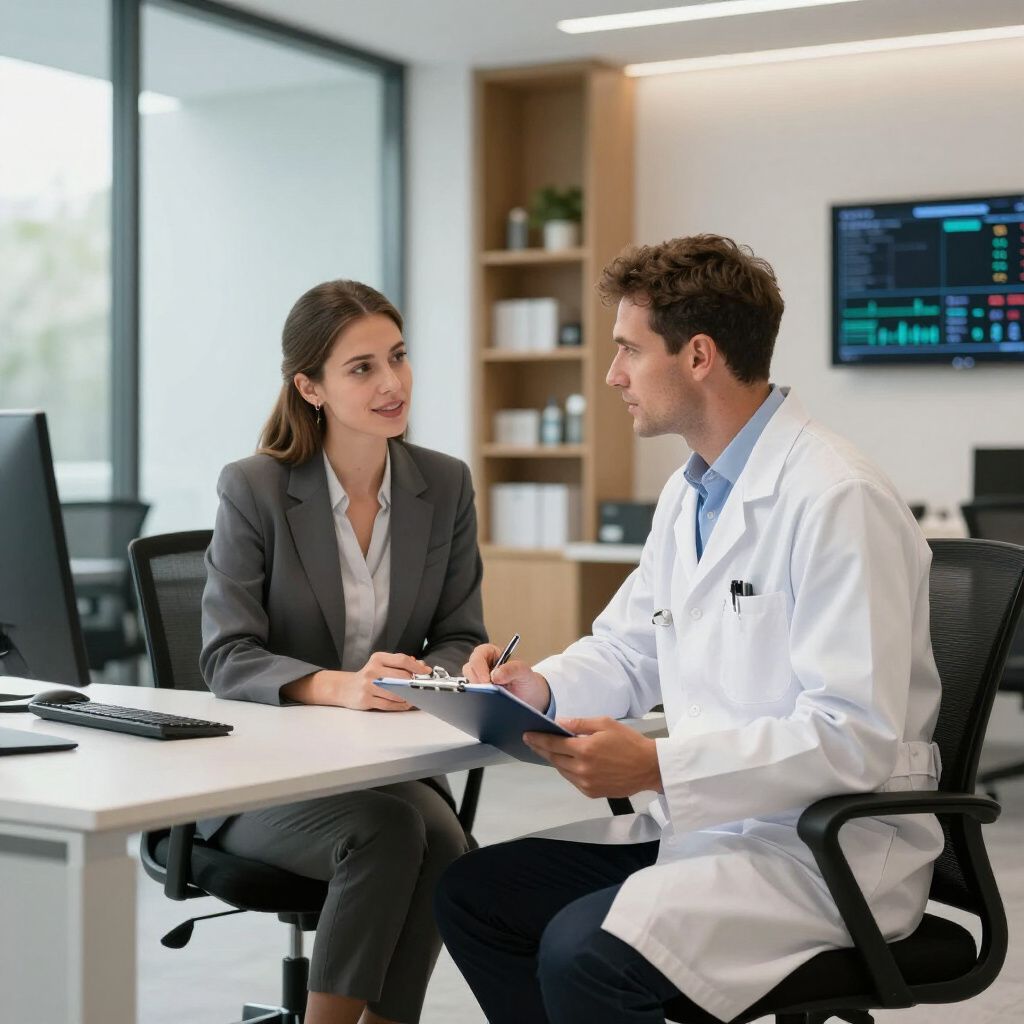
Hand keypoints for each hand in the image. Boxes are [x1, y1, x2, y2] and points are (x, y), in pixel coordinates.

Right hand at [313, 651, 428, 710]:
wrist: (345, 688)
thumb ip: (401, 664)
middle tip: (421, 687)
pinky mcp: (366, 699)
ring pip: (396, 693)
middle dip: (414, 683)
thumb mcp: (382, 665)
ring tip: (414, 697)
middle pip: (401, 677)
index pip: (402, 660)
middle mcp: (372, 671)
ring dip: (408, 696)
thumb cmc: (369, 676)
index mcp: (378, 659)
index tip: (426, 672)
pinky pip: (388, 704)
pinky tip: (405, 704)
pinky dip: (400, 705)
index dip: (417, 667)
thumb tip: (422, 666)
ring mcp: (368, 686)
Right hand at [463, 642, 550, 711]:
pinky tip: (486, 704)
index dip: (479, 666)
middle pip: (470, 669)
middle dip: (476, 680)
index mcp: (492, 654)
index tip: (487, 680)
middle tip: (486, 691)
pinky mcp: (478, 694)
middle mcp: (483, 666)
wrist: (531, 699)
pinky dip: (476, 699)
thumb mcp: (525, 672)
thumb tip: (496, 674)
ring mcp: (479, 681)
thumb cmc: (527, 681)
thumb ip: (513, 669)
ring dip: (476, 691)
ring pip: (468, 683)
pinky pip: (471, 696)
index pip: (479, 654)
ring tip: (488, 697)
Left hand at [523, 717, 662, 798]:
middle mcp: (582, 769)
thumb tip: (559, 723)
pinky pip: (572, 780)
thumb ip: (580, 724)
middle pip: (554, 758)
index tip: (527, 735)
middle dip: (542, 749)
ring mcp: (586, 783)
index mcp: (585, 749)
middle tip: (532, 741)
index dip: (538, 739)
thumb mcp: (605, 724)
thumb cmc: (629, 742)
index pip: (553, 744)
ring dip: (554, 760)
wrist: (649, 767)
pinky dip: (567, 770)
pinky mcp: (592, 793)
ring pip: (562, 770)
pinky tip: (567, 762)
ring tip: (548, 750)